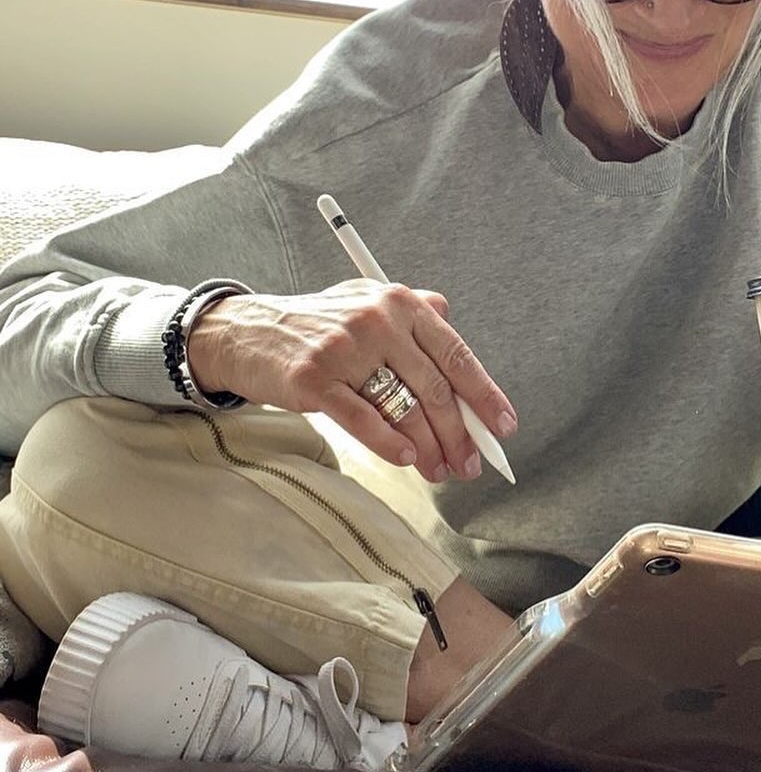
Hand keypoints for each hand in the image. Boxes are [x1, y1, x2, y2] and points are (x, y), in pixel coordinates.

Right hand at [186, 279, 516, 483]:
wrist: (246, 331)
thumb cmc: (316, 325)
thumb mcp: (369, 302)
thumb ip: (416, 316)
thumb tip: (461, 345)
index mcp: (400, 302)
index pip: (456, 354)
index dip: (485, 395)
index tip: (502, 426)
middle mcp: (377, 319)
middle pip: (434, 388)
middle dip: (459, 435)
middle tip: (469, 464)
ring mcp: (345, 348)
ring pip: (404, 409)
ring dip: (430, 448)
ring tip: (438, 470)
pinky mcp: (314, 378)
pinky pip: (364, 419)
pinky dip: (390, 444)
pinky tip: (406, 458)